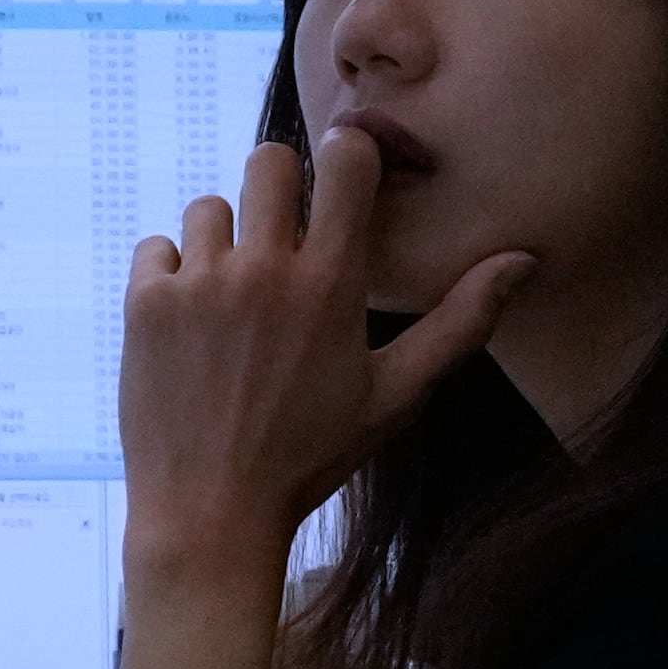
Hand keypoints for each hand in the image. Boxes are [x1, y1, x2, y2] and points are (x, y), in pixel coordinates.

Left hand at [118, 125, 534, 583]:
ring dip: (224, 239)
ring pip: (209, 205)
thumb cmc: (311, 457)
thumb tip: (523, 261)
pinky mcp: (144, 305)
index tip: (346, 177)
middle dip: (280, 187)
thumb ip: (461, 322)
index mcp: (330, 285)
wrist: (210, 514)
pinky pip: (157, 246)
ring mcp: (198, 285)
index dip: (348, 154)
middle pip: (268, 160)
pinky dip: (172, 273)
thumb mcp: (396, 395)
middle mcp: (263, 272)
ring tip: (233, 297)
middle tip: (282, 239)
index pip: (345, 162)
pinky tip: (191, 322)